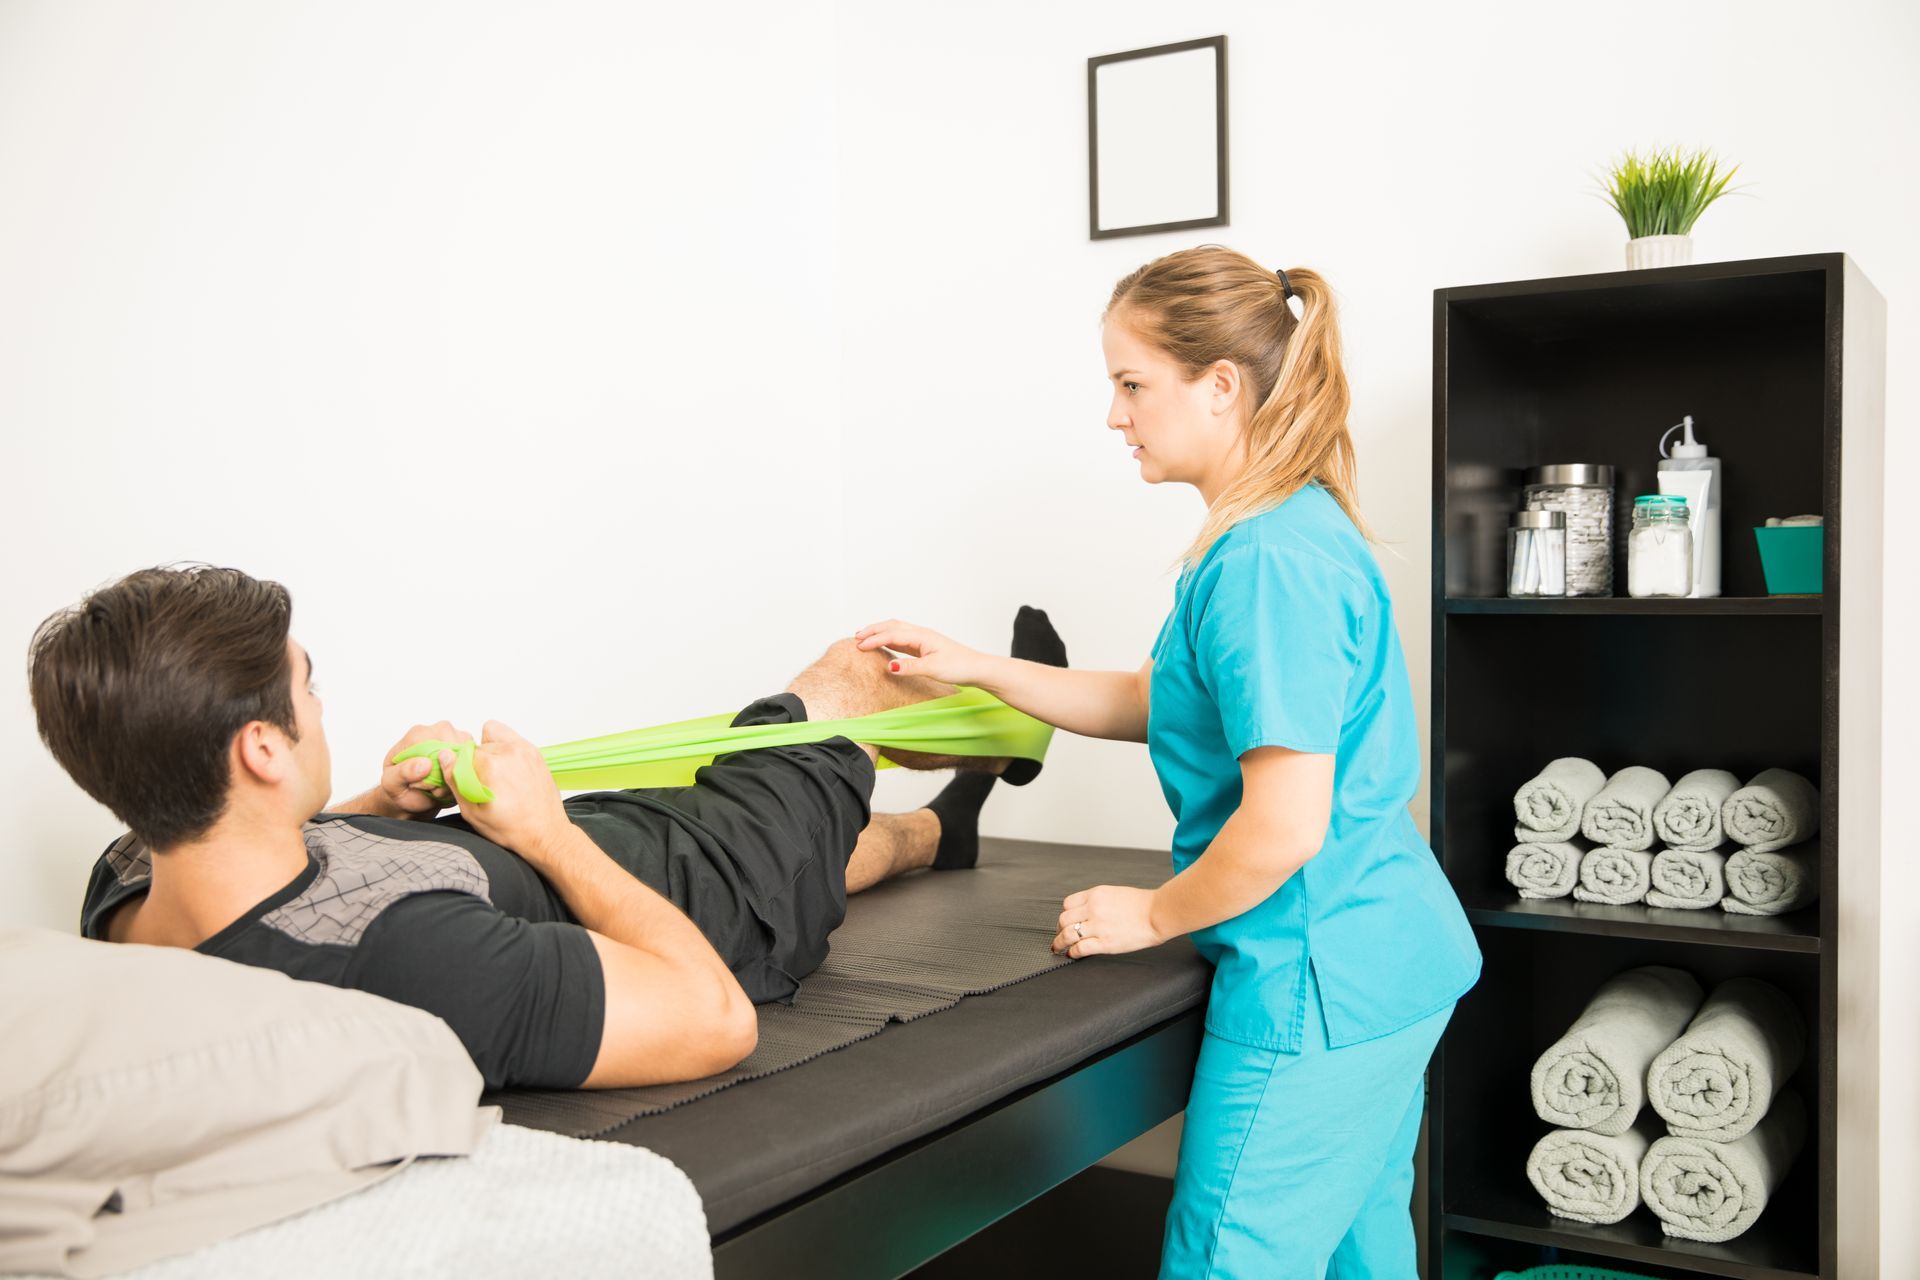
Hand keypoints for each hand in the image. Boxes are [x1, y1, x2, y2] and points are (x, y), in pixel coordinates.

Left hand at [374, 721, 472, 817]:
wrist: (409, 796)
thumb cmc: (398, 785)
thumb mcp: (391, 782)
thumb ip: (403, 772)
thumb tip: (424, 764)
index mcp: (419, 734)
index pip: (436, 746)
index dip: (433, 769)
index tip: (422, 782)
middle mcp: (441, 732)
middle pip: (456, 752)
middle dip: (445, 776)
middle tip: (431, 788)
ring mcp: (458, 741)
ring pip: (468, 761)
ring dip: (455, 780)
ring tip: (438, 788)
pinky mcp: (469, 753)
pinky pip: (475, 769)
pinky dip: (463, 782)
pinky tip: (449, 787)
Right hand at [447, 721, 571, 857]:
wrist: (545, 833)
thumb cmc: (512, 828)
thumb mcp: (472, 811)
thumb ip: (455, 780)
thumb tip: (445, 755)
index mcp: (491, 765)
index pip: (462, 753)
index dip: (461, 768)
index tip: (469, 782)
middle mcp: (509, 752)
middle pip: (478, 745)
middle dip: (476, 761)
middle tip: (486, 783)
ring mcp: (525, 750)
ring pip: (493, 736)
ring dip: (491, 752)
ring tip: (498, 775)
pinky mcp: (535, 752)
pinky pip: (511, 738)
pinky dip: (506, 749)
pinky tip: (510, 771)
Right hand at [853, 619, 988, 685]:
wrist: (977, 668)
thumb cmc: (959, 666)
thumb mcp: (933, 669)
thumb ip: (910, 667)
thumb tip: (890, 666)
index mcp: (921, 636)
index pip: (892, 634)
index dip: (874, 640)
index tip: (858, 646)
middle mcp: (921, 634)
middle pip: (892, 626)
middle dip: (873, 630)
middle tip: (856, 637)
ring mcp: (923, 640)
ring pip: (897, 630)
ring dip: (880, 632)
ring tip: (865, 637)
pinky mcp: (925, 647)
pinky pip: (902, 639)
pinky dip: (889, 639)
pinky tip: (885, 645)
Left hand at [1052, 885, 1165, 957]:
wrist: (1158, 914)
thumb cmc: (1142, 904)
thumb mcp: (1115, 893)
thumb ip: (1098, 901)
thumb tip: (1087, 912)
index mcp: (1096, 894)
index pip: (1067, 904)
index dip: (1065, 915)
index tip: (1065, 922)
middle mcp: (1093, 909)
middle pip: (1063, 919)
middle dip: (1058, 929)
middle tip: (1059, 936)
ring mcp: (1098, 926)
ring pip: (1067, 934)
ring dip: (1059, 943)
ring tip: (1058, 948)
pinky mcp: (1104, 943)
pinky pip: (1080, 948)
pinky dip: (1072, 952)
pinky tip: (1073, 954)